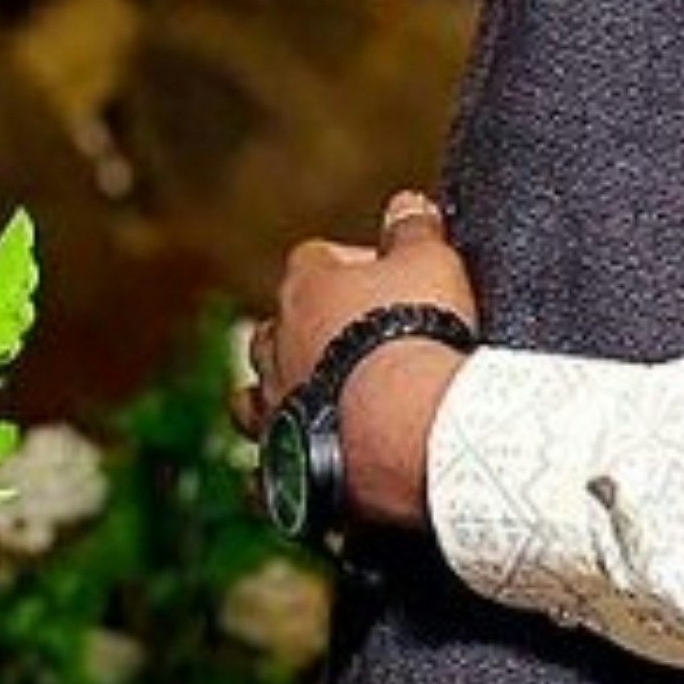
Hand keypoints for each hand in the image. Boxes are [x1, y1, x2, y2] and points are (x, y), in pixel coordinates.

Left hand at [249, 193, 479, 542]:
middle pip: (272, 331)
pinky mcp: (286, 469)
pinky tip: (292, 478)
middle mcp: (278, 351)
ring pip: (251, 403)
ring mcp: (276, 413)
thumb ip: (414, 230)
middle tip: (343, 343)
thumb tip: (407, 205)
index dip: (350, 264)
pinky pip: (265, 477)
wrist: (411, 429)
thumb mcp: (431, 262)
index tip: (386, 278)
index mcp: (307, 291)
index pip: (314, 259)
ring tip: (303, 404)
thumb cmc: (419, 338)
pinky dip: (275, 475)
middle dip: (299, 334)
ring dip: (273, 400)